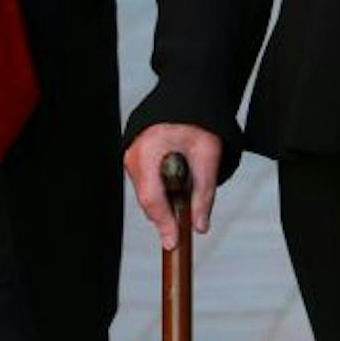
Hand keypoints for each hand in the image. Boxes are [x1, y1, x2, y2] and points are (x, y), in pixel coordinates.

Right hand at [123, 123, 222, 251]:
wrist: (187, 97)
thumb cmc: (198, 122)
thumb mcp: (208, 155)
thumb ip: (204, 193)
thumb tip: (200, 226)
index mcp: (149, 151)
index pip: (152, 198)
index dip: (163, 223)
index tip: (173, 243)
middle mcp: (134, 155)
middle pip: (147, 200)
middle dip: (165, 216)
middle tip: (182, 231)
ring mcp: (131, 156)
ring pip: (147, 194)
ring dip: (165, 204)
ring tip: (184, 207)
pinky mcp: (135, 158)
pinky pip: (147, 183)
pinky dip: (161, 192)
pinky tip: (176, 191)